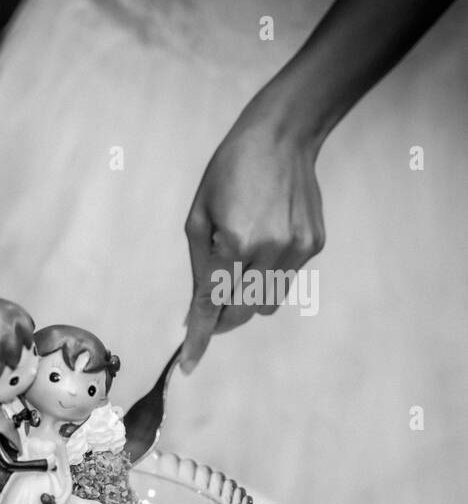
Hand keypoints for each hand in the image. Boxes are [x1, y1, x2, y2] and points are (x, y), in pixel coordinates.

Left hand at [180, 104, 324, 371]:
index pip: (212, 304)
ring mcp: (296, 249)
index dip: (201, 337)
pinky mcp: (314, 245)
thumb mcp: (198, 218)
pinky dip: (270, 274)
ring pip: (266, 302)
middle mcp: (268, 250)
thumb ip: (199, 270)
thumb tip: (196, 314)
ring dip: (247, 295)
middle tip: (211, 307)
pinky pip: (286, 280)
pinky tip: (266, 242)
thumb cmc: (229, 174)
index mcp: (232, 243)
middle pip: (241, 311)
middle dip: (223, 316)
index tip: (189, 365)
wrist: (281, 138)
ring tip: (241, 260)